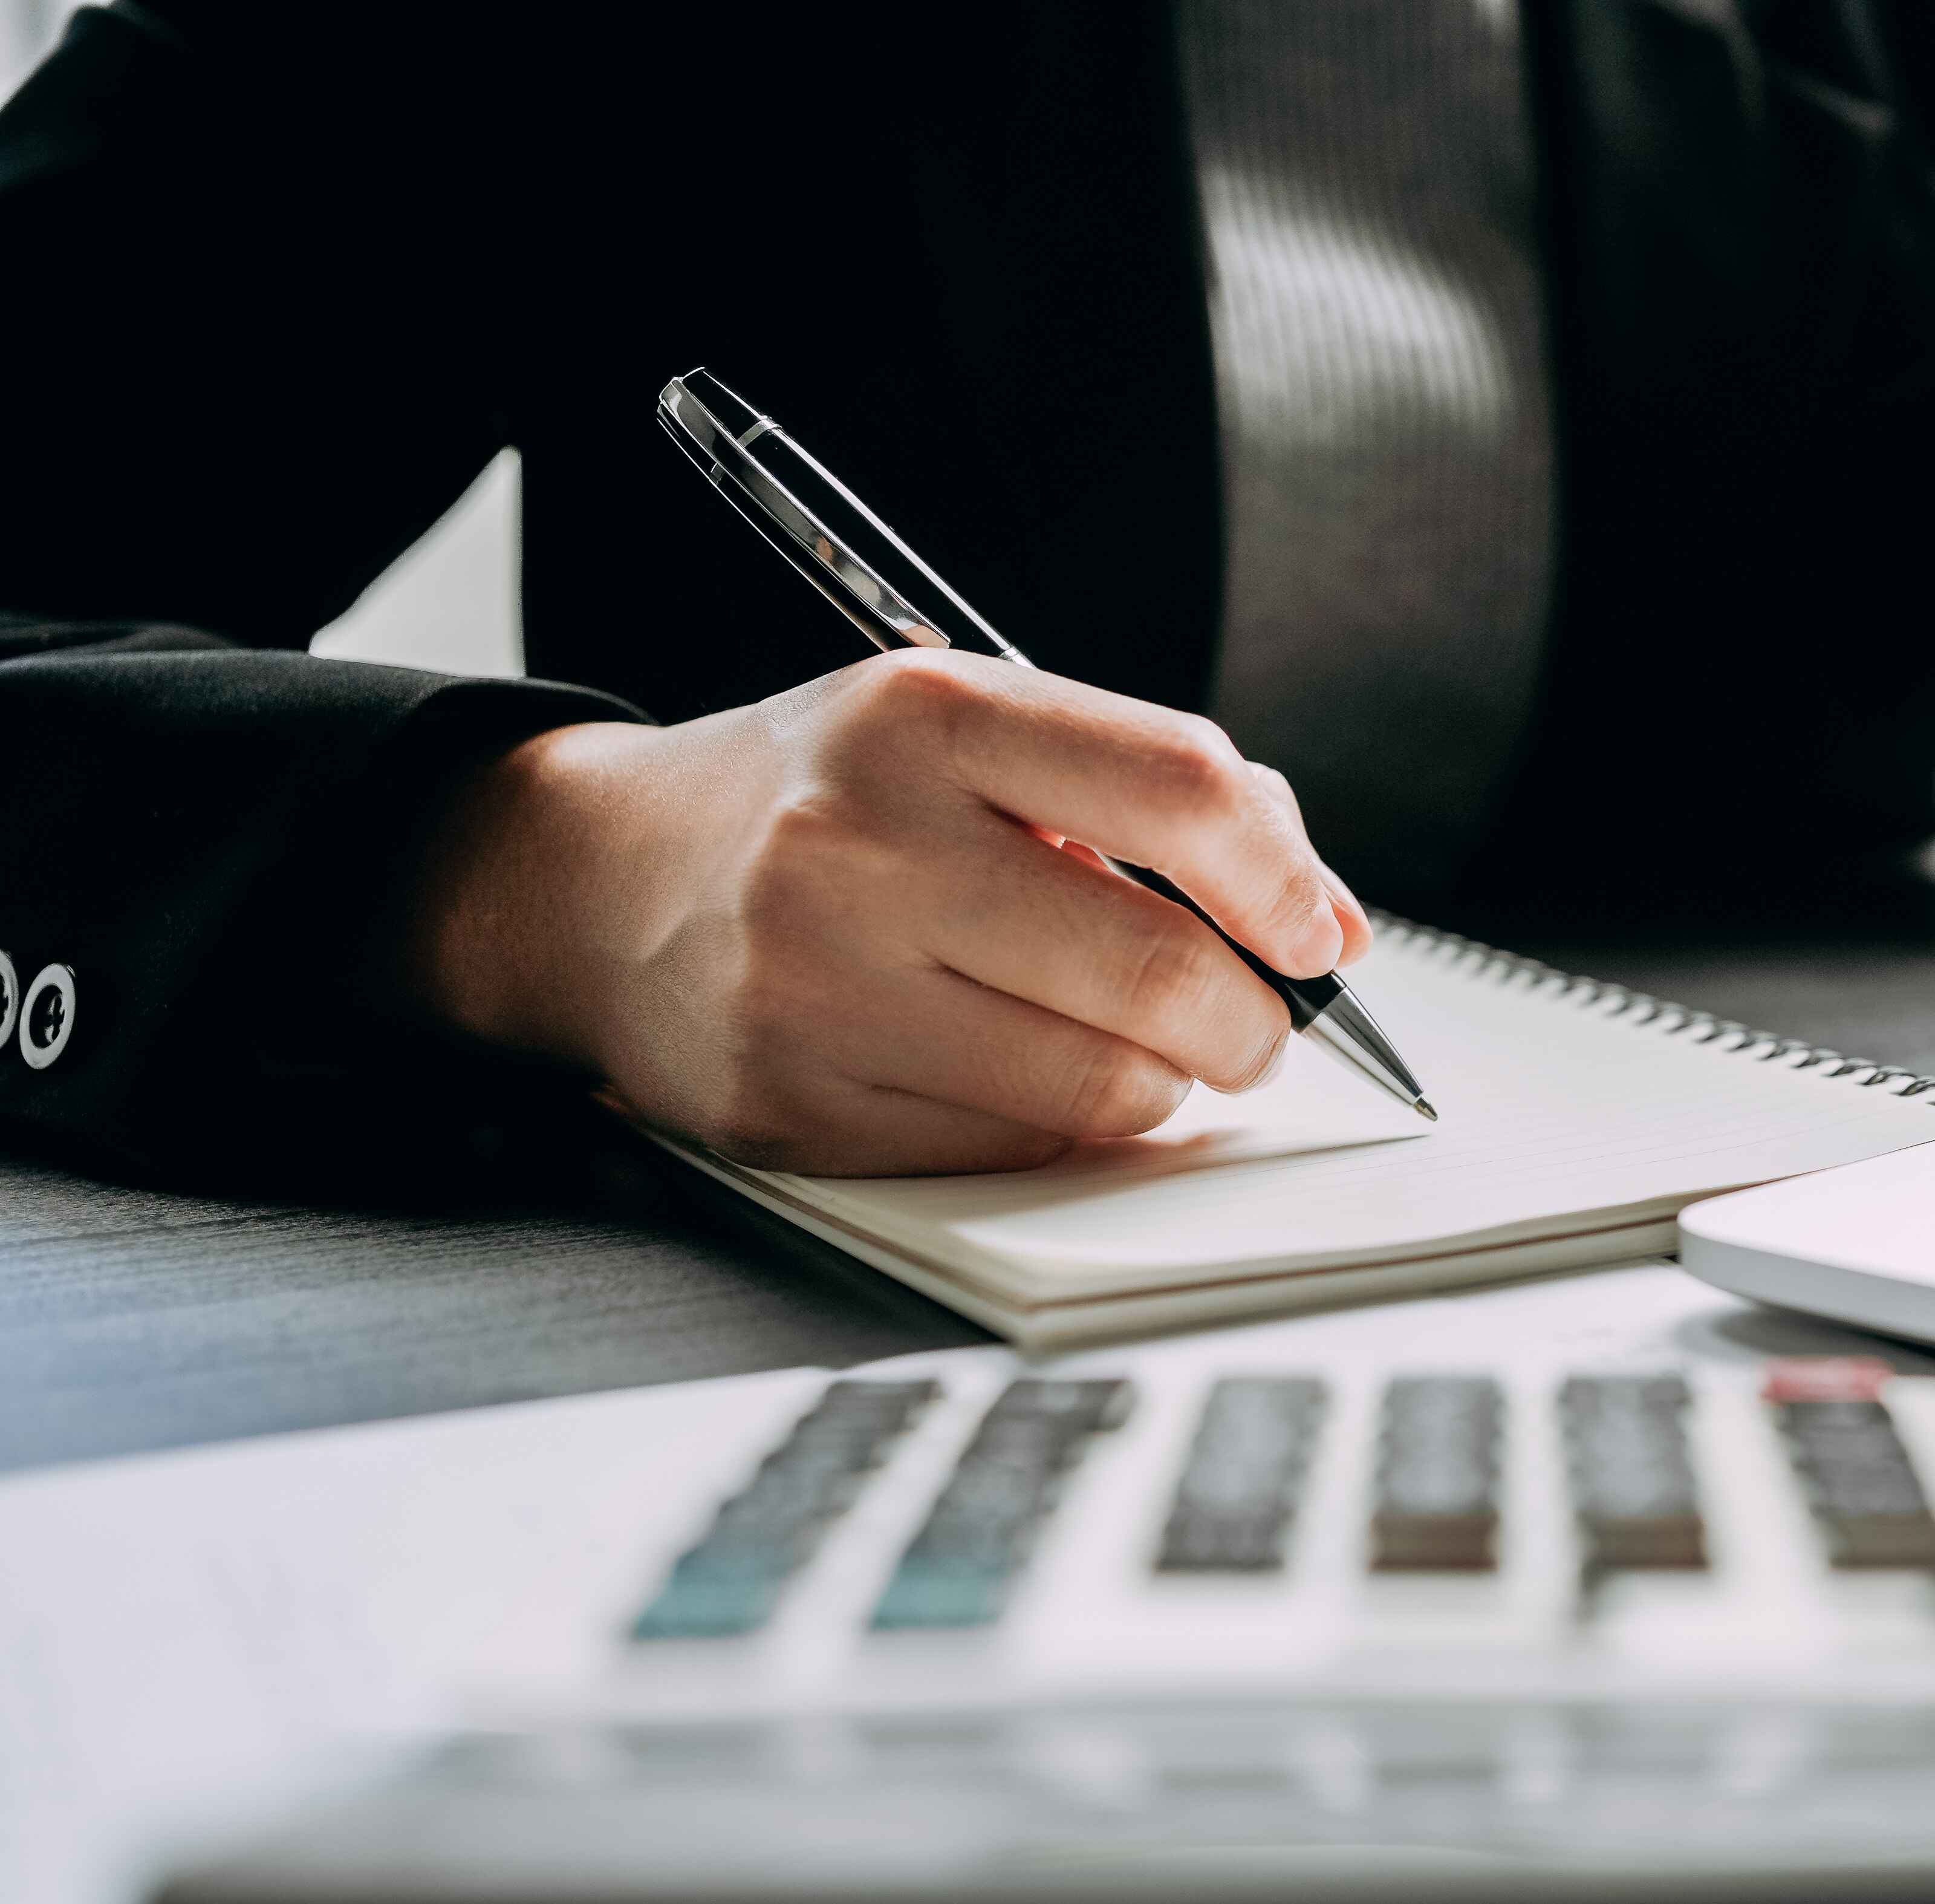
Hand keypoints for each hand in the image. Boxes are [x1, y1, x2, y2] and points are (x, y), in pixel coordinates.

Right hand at [413, 653, 1372, 1172]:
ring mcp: (817, 982)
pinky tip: (1020, 1075)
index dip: (1283, 880)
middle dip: (1251, 1022)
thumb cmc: (833, 804)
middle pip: (1158, 968)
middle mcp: (861, 842)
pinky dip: (1059, 1130)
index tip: (1315, 934)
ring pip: (1101, 1088)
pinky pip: (1013, 1152)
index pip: (1179, 788)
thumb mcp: (974, 736)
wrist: (603, 881)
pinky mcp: (794, 1106)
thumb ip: (1157, 796)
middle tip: (1250, 1026)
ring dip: (1161, 1086)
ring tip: (1133, 1049)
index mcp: (927, 717)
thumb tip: (1327, 922)